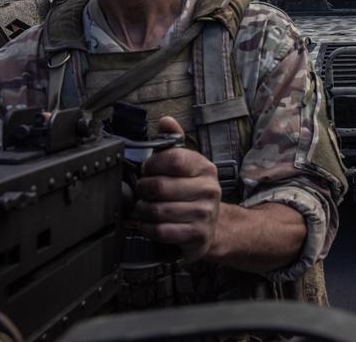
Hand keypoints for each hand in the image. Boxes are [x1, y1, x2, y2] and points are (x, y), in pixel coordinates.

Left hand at [134, 116, 221, 261]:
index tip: (147, 169)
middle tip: (141, 191)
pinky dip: (148, 228)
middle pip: (160, 187)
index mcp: (205, 168)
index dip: (152, 164)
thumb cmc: (192, 192)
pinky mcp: (198, 235)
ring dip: (142, 210)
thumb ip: (173, 142)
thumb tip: (166, 120)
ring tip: (143, 207)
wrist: (214, 226)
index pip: (174, 159)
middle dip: (142, 190)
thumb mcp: (187, 165)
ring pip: (157, 211)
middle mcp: (209, 190)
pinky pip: (161, 231)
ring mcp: (205, 214)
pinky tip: (148, 223)